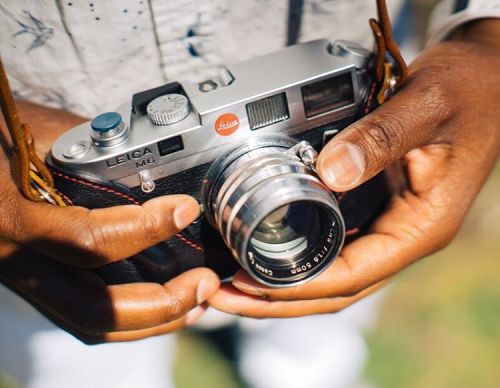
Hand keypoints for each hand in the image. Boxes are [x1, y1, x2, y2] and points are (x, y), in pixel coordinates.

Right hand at [0, 101, 219, 342]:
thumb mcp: (42, 133)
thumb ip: (96, 153)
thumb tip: (157, 166)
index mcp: (15, 218)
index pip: (90, 241)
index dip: (147, 228)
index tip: (186, 209)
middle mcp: (18, 262)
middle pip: (96, 309)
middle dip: (162, 304)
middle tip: (205, 284)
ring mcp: (25, 280)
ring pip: (90, 323)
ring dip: (151, 322)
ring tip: (196, 303)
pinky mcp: (35, 282)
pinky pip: (81, 315)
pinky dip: (128, 317)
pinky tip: (161, 305)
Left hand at [209, 20, 499, 317]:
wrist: (484, 79)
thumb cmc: (466, 91)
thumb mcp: (427, 107)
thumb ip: (382, 138)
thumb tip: (330, 173)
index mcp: (420, 226)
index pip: (352, 275)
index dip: (297, 287)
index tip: (248, 285)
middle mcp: (403, 235)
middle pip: (335, 289)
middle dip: (278, 299)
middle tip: (224, 296)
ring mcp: (389, 226)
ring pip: (332, 274)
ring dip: (283, 284)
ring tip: (232, 282)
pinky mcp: (377, 210)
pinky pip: (333, 246)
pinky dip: (299, 256)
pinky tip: (266, 251)